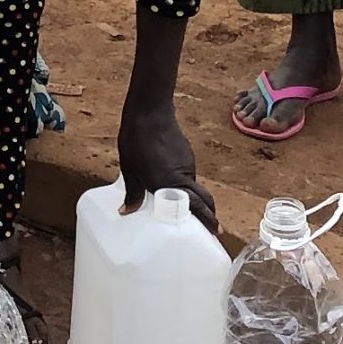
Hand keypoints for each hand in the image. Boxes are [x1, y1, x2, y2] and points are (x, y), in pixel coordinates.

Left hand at [119, 101, 216, 228]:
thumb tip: (125, 213)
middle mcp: (183, 176)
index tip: (216, 231)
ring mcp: (188, 165)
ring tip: (189, 214)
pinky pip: (189, 176)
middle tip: (212, 228)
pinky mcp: (187, 156)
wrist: (149, 112)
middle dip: (209, 214)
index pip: (196, 206)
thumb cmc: (135, 140)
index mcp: (169, 183)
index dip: (207, 219)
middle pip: (204, 199)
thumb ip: (132, 193)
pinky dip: (187, 186)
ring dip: (195, 200)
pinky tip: (175, 189)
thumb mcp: (129, 169)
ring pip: (195, 187)